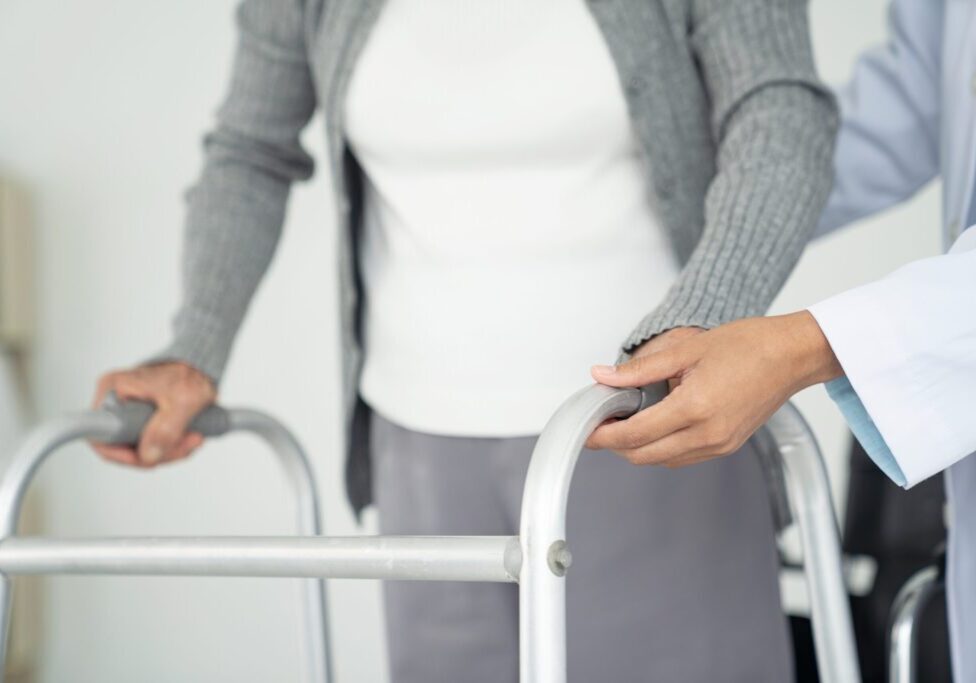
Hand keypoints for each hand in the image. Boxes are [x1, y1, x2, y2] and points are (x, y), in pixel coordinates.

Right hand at [90, 361, 216, 467]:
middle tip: (186, 445)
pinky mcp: (141, 417)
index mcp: (112, 390)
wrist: (202, 364)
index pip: (99, 436)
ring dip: (169, 450)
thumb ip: (166, 429)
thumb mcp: (182, 402)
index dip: (122, 456)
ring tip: (194, 437)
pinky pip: (151, 441)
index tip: (149, 459)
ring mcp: (127, 411)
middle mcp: (115, 401)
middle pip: (124, 446)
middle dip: (158, 453)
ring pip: (140, 447)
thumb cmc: (191, 373)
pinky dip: (171, 445)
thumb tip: (147, 456)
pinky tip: (190, 436)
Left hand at [586, 312, 842, 465]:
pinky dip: (661, 447)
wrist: (792, 355)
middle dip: (615, 444)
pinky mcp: (726, 446)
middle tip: (599, 424)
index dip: (604, 434)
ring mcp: (719, 444)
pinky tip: (654, 425)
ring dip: (638, 447)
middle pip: (643, 455)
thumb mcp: (686, 349)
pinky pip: (682, 456)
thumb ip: (640, 369)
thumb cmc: (748, 346)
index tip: (587, 428)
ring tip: (624, 420)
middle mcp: (708, 434)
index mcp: (695, 408)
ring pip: (661, 460)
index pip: (635, 434)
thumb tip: (603, 376)